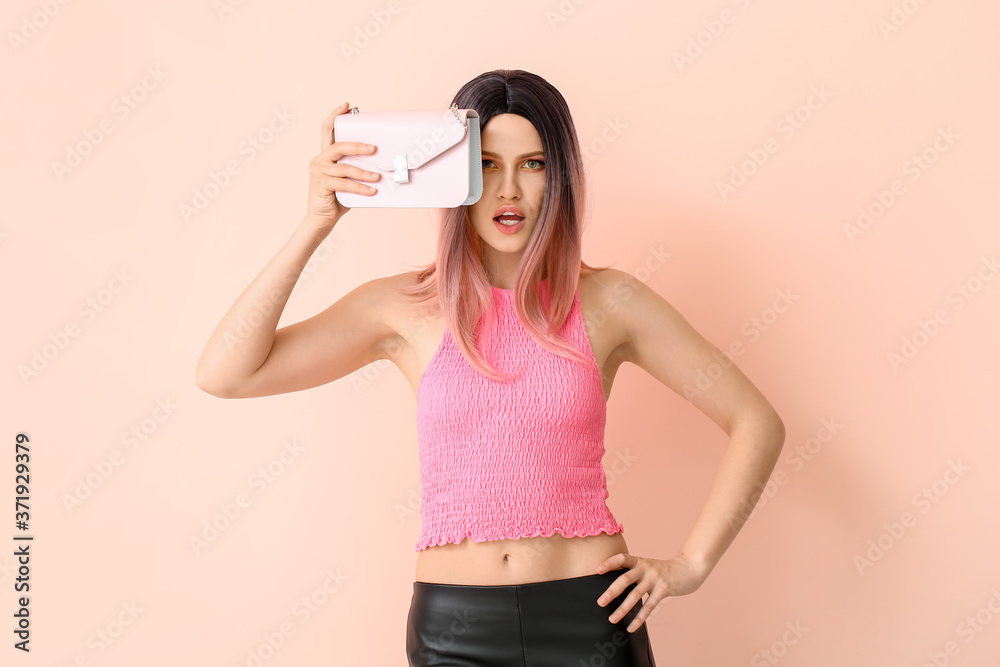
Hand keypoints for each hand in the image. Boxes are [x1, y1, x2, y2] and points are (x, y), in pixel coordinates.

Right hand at [304, 102, 381, 227]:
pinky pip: (344, 184)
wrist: (322, 219)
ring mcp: (319, 172)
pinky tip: (372, 191)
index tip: (347, 105)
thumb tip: (382, 165)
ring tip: (378, 177)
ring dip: (364, 173)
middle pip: (338, 146)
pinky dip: (360, 188)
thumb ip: (357, 169)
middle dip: (358, 146)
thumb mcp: (349, 180)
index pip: (327, 130)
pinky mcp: (320, 184)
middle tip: (374, 149)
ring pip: (345, 167)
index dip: (335, 116)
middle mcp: (319, 160)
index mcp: (325, 155)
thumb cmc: (337, 199)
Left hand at [594, 552, 709, 632]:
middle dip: (611, 591)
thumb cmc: (663, 570)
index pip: (622, 558)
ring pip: (635, 595)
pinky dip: (639, 618)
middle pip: (625, 579)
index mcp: (639, 561)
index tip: (597, 570)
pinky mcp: (664, 590)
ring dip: (622, 609)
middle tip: (600, 602)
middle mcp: (646, 568)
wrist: (688, 569)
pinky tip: (631, 627)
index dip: (610, 563)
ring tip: (612, 619)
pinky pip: (649, 606)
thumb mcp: (648, 567)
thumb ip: (634, 573)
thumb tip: (615, 588)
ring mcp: (655, 579)